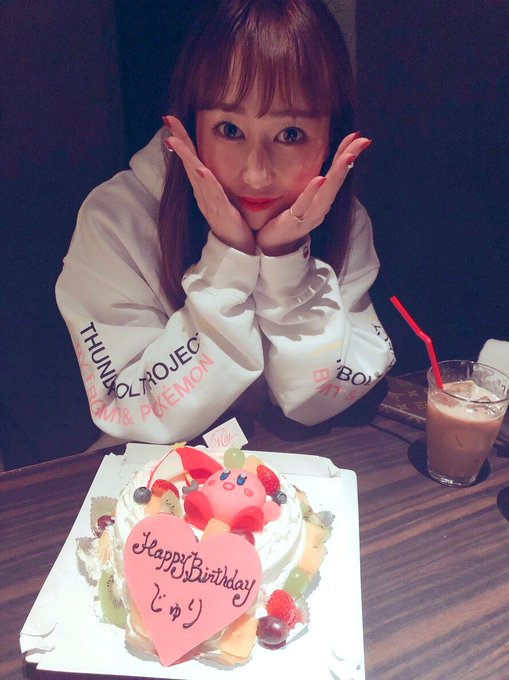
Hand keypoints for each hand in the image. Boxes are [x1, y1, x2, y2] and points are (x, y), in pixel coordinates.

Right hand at [163, 116, 254, 254]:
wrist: (238, 248)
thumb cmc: (232, 222)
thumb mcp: (222, 196)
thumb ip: (215, 180)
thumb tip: (209, 163)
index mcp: (203, 188)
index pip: (191, 159)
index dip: (182, 139)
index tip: (172, 118)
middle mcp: (203, 194)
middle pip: (189, 163)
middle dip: (180, 141)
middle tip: (169, 121)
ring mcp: (210, 203)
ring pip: (196, 177)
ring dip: (187, 158)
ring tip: (177, 140)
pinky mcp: (221, 213)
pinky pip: (214, 195)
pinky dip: (207, 182)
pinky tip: (202, 170)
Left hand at [255, 132, 371, 255]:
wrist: (271, 245)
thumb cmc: (286, 218)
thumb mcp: (301, 195)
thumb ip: (310, 180)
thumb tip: (318, 156)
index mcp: (322, 199)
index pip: (336, 172)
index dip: (346, 153)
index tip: (358, 136)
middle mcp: (320, 207)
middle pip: (337, 181)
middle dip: (349, 159)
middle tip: (362, 141)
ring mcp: (309, 216)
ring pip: (326, 194)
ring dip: (337, 175)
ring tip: (346, 157)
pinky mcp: (295, 222)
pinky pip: (304, 206)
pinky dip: (312, 193)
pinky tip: (319, 179)